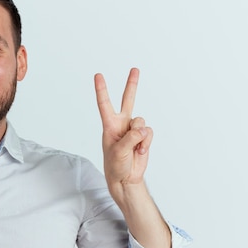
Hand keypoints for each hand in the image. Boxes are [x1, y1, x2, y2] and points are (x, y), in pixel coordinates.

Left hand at [94, 68, 152, 197]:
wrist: (126, 178)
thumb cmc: (115, 165)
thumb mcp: (119, 151)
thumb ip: (131, 137)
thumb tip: (143, 128)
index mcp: (109, 125)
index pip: (104, 104)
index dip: (102, 89)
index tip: (98, 75)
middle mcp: (121, 124)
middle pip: (127, 100)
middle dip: (132, 85)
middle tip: (135, 69)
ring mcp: (133, 130)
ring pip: (142, 121)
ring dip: (140, 136)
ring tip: (133, 148)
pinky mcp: (143, 137)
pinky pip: (149, 132)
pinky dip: (146, 143)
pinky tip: (140, 151)